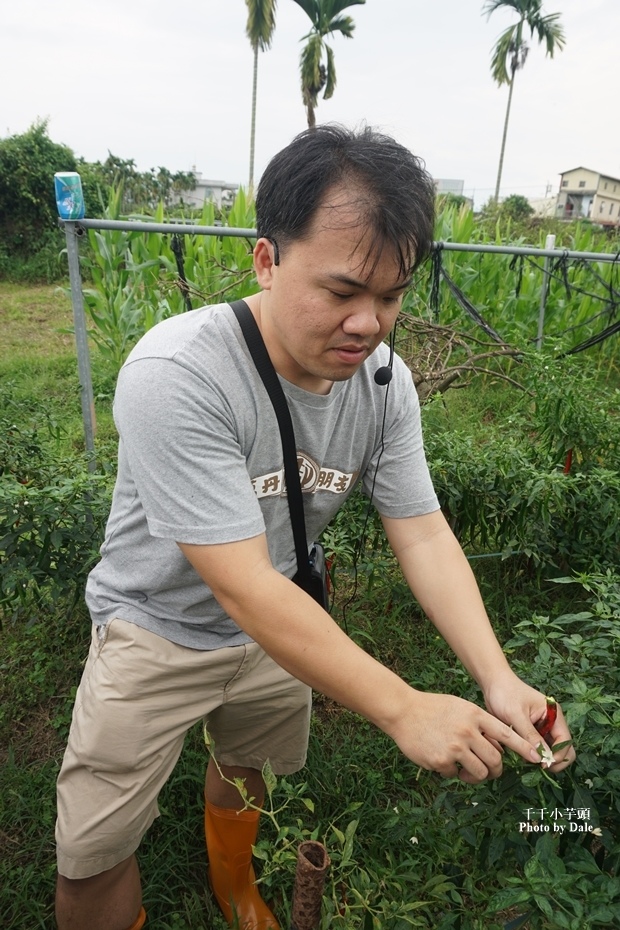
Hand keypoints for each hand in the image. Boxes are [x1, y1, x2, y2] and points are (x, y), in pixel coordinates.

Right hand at [389, 690, 544, 784]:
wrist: (403, 711)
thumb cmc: (433, 708)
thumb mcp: (461, 707)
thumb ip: (479, 724)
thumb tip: (497, 747)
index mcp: (475, 716)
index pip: (507, 734)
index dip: (524, 748)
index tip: (537, 758)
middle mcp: (468, 731)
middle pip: (496, 760)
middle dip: (495, 770)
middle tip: (489, 771)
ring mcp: (455, 747)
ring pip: (480, 772)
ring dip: (476, 775)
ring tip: (465, 770)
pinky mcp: (442, 761)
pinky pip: (456, 774)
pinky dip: (452, 772)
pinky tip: (441, 760)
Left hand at [483, 673, 575, 771]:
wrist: (493, 682)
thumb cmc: (505, 693)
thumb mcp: (516, 715)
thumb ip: (530, 736)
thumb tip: (543, 758)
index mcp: (554, 714)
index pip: (565, 741)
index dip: (558, 755)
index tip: (543, 765)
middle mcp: (552, 721)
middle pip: (563, 747)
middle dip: (553, 760)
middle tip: (538, 767)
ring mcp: (543, 726)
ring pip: (550, 749)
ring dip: (542, 758)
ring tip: (527, 760)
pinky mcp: (532, 731)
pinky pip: (538, 746)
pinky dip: (533, 753)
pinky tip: (521, 755)